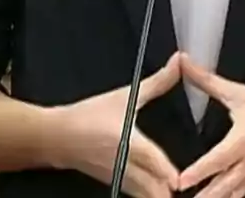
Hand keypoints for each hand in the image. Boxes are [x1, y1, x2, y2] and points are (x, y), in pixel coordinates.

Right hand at [47, 52, 181, 197]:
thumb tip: (180, 61)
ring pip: (142, 193)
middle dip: (166, 189)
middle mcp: (124, 163)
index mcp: (127, 140)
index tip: (178, 180)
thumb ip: (157, 82)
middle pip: (149, 185)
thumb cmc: (90, 114)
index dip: (164, 170)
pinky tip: (160, 192)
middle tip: (187, 188)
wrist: (57, 136)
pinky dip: (147, 194)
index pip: (150, 159)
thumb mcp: (125, 96)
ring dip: (158, 193)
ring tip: (176, 192)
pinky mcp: (115, 183)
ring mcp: (119, 177)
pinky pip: (135, 193)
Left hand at [178, 55, 244, 196]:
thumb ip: (209, 82)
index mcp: (241, 142)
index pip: (215, 161)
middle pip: (220, 188)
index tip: (180, 183)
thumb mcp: (242, 94)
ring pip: (229, 195)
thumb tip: (185, 64)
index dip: (197, 173)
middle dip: (202, 197)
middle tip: (177, 196)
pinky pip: (239, 195)